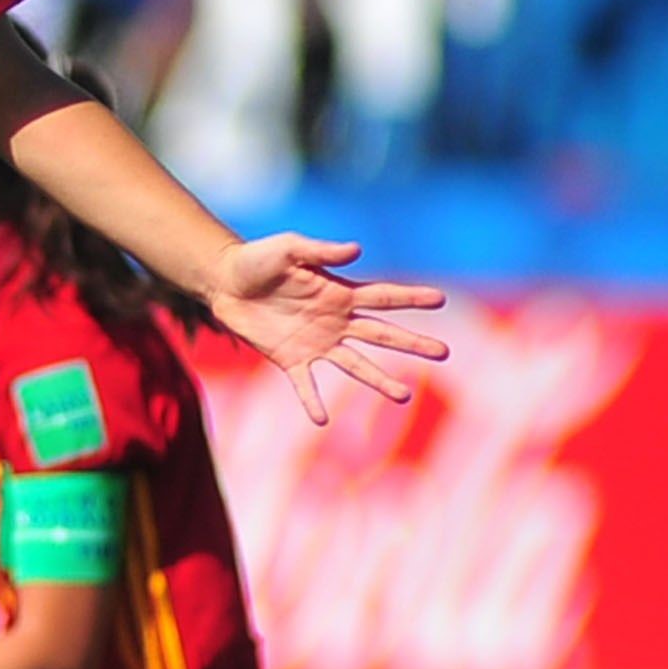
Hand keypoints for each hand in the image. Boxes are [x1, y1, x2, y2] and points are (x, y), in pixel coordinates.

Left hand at [206, 235, 448, 424]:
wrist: (224, 282)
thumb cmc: (258, 259)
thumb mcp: (290, 249)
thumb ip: (322, 250)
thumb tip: (357, 249)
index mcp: (340, 293)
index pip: (384, 297)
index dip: (411, 298)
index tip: (440, 300)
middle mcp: (335, 321)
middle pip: (382, 334)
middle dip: (412, 343)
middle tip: (443, 353)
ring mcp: (315, 343)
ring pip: (355, 364)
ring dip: (378, 379)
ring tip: (403, 396)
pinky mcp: (290, 358)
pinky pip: (305, 384)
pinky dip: (312, 401)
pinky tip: (321, 420)